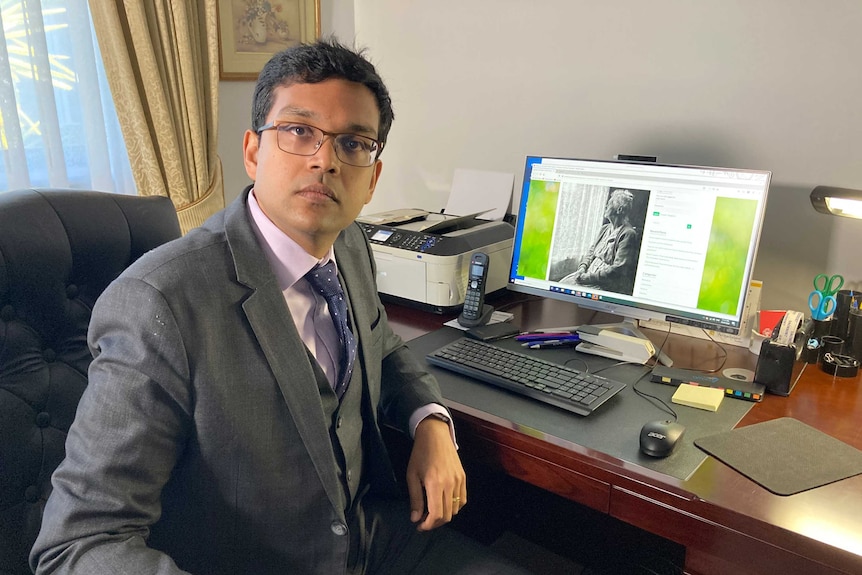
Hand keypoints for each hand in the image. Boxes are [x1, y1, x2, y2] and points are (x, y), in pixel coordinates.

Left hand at [406, 417, 465, 531]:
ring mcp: (459, 481)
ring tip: (433, 512)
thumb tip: (416, 518)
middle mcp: (450, 484)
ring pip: (456, 509)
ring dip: (444, 515)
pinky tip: (444, 504)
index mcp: (435, 483)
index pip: (436, 514)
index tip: (420, 526)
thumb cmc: (420, 454)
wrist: (435, 435)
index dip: (428, 525)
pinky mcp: (463, 477)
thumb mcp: (412, 476)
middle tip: (424, 520)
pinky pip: (463, 499)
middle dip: (435, 522)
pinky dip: (454, 507)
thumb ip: (415, 499)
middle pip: (447, 515)